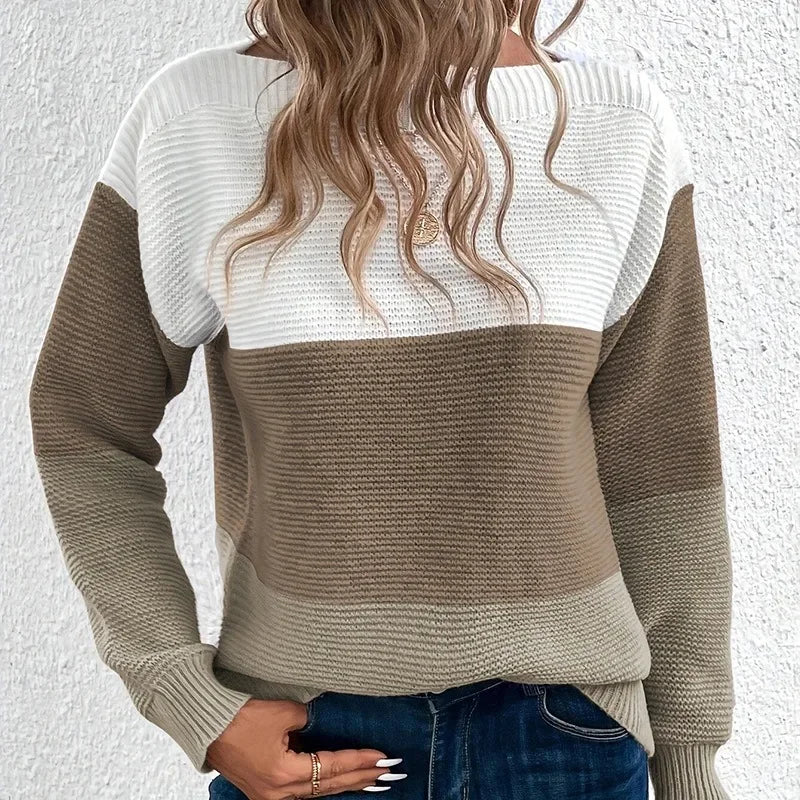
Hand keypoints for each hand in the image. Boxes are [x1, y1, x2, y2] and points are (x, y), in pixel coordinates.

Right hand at [206, 697, 400, 798]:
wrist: (205, 725)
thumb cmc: (239, 717)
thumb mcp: (283, 713)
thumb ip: (309, 720)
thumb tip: (321, 723)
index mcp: (285, 774)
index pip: (333, 767)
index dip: (361, 762)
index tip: (384, 757)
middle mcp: (279, 793)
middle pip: (330, 785)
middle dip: (361, 778)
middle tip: (388, 772)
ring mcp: (270, 796)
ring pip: (317, 792)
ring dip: (345, 784)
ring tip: (371, 780)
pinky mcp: (264, 791)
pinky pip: (302, 792)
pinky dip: (324, 785)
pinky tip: (338, 782)